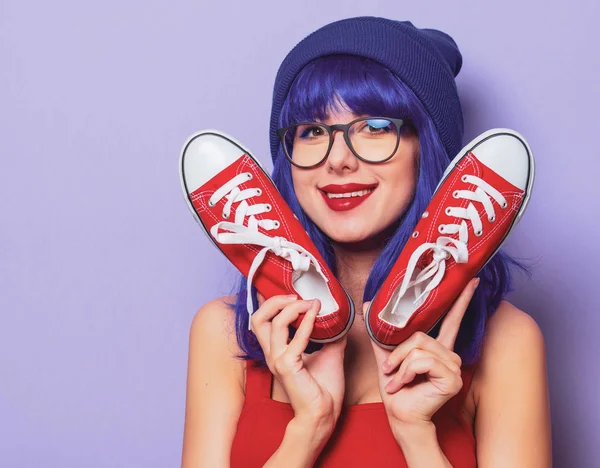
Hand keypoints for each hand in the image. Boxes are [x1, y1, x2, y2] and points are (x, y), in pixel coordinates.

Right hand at [251, 293, 347, 428]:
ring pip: (273, 323)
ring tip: (310, 302)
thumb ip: (330, 335)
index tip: (293, 292)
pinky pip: (295, 338)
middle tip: (295, 295)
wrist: (324, 414)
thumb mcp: (329, 353)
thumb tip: (341, 318)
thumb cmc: (323, 388)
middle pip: (258, 318)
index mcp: (277, 350)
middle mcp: (272, 354)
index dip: (272, 303)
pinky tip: (317, 313)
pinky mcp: (287, 366)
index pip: (263, 320)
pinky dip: (307, 323)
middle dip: (275, 301)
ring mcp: (278, 360)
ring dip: (293, 307)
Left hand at [367, 278, 479, 429]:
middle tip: (390, 370)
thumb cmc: (396, 390)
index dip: (462, 299)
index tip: (472, 280)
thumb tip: (368, 305)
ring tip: (397, 380)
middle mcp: (450, 355)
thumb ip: (380, 332)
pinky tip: (404, 385)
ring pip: (419, 348)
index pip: (452, 318)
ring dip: (400, 364)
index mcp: (438, 348)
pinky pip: (421, 361)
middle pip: (420, 335)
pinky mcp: (452, 379)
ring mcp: (454, 367)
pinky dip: (406, 372)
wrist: (399, 415)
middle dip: (398, 352)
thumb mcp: (386, 355)